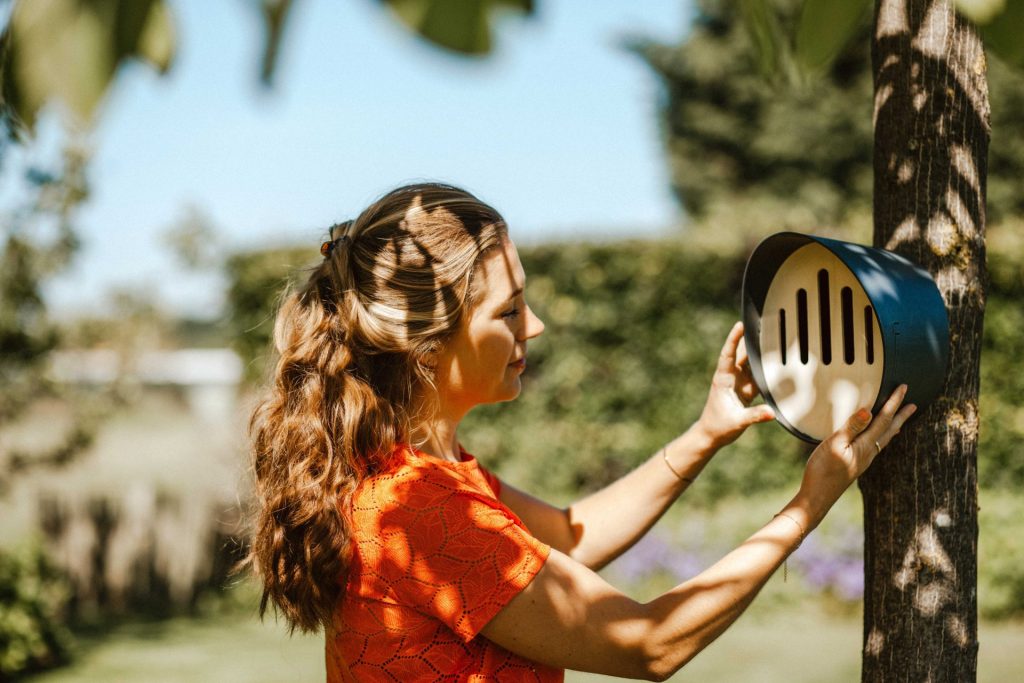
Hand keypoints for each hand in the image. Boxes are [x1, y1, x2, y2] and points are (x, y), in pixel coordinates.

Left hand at [695, 322, 774, 448]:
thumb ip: (754, 416)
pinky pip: (758, 374)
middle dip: (750, 338)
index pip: (728, 355)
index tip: (740, 324)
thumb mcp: (737, 422)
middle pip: (741, 353)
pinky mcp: (746, 388)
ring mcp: (739, 381)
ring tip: (775, 336)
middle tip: (764, 323)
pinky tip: (778, 360)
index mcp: (723, 379)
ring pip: (751, 362)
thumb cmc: (718, 426)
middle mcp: (731, 376)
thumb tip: (772, 413)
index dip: (734, 339)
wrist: (712, 434)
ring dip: (760, 352)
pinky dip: (767, 367)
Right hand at [797, 384, 916, 523]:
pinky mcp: (855, 465)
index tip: (904, 388)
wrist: (817, 498)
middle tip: (914, 405)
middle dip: (901, 416)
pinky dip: (882, 437)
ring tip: (900, 420)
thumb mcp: (834, 445)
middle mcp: (869, 453)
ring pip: (884, 439)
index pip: (883, 420)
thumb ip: (851, 428)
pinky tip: (875, 439)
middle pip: (889, 430)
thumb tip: (868, 411)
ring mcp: (863, 460)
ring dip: (893, 426)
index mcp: (865, 446)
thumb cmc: (822, 471)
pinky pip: (875, 446)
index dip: (894, 403)